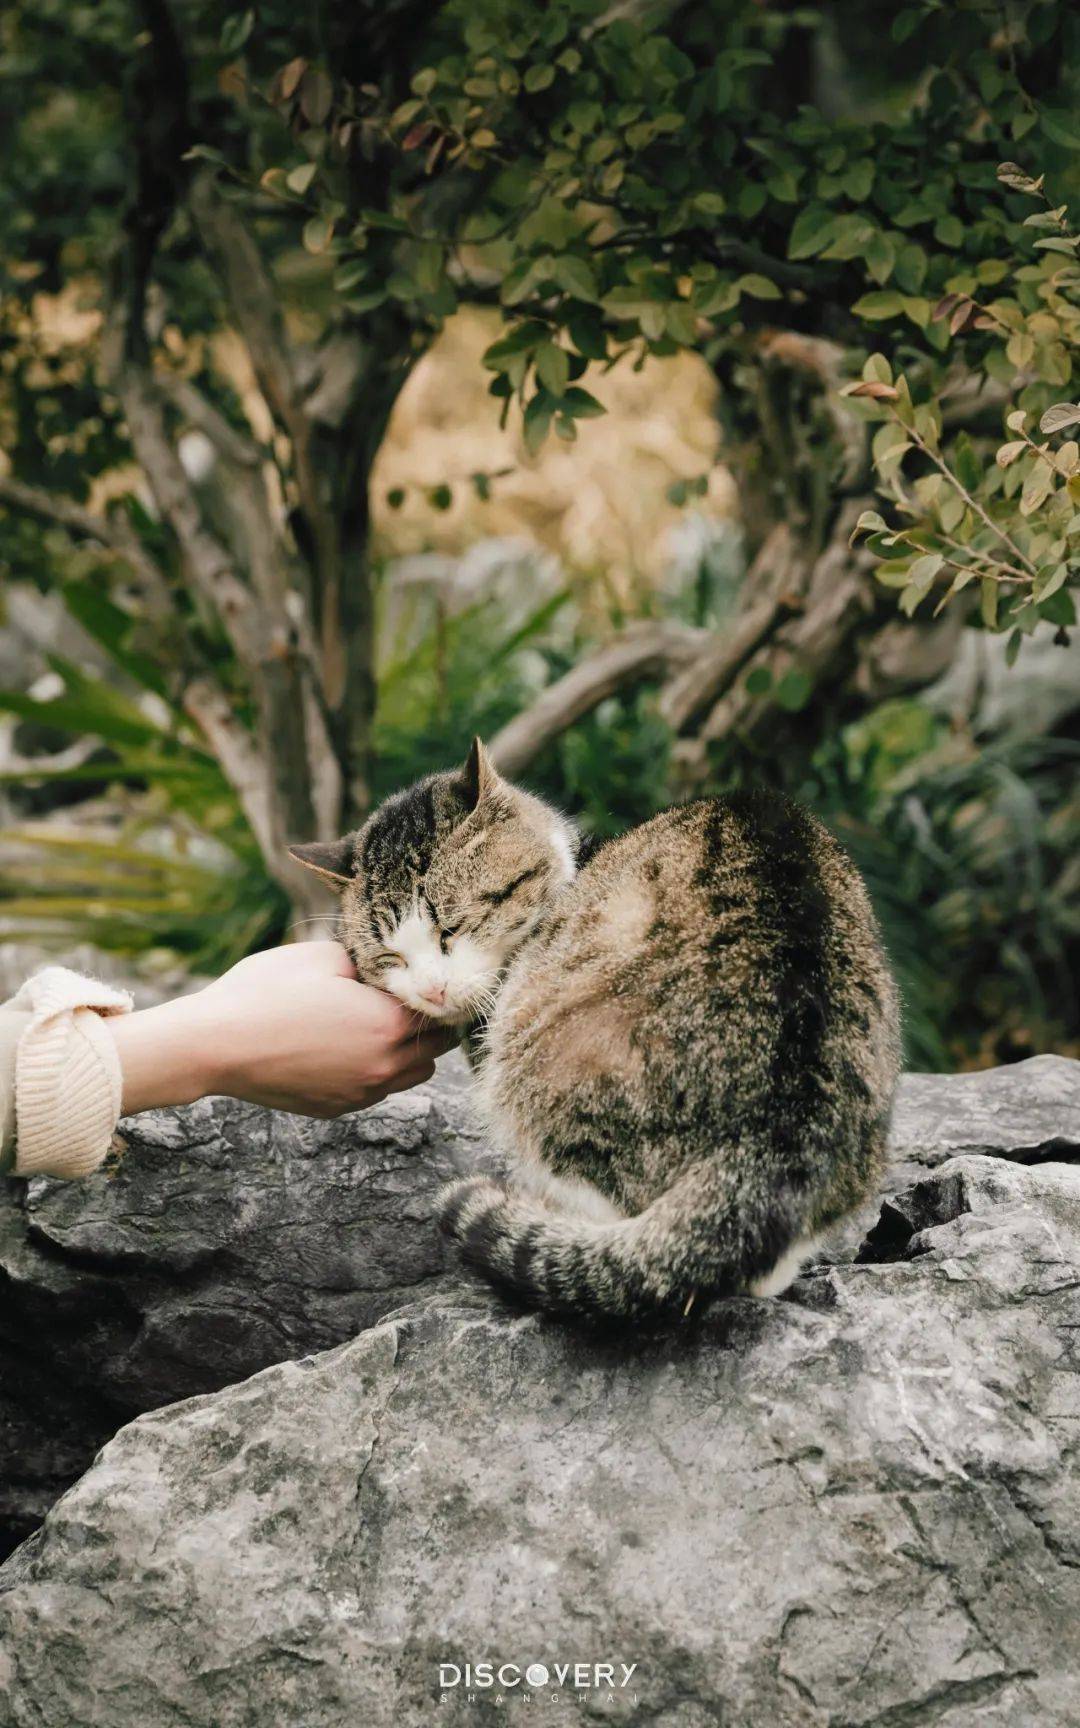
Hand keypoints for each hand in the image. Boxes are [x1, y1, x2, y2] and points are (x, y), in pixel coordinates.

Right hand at [107, 942, 455, 1118]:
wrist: (214, 1044)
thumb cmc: (266, 992)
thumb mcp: (324, 956)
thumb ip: (370, 961)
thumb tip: (391, 967)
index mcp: (388, 1026)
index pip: (444, 1013)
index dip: (440, 993)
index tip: (430, 978)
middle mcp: (384, 1067)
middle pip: (437, 1050)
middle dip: (430, 1025)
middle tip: (409, 999)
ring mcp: (360, 1094)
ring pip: (412, 1075)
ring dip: (408, 1052)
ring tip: (379, 1024)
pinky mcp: (336, 1108)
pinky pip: (376, 1090)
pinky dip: (375, 1070)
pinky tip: (346, 1046)